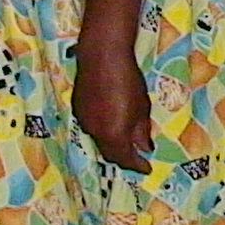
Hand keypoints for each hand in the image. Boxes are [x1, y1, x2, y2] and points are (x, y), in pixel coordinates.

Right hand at [72, 40, 154, 172]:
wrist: (102, 56)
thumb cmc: (128, 80)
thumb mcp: (142, 107)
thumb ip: (142, 132)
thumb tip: (144, 149)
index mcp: (113, 135)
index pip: (125, 159)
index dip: (137, 165)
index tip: (147, 168)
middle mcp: (95, 133)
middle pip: (109, 153)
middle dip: (124, 158)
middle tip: (137, 158)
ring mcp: (84, 121)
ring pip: (99, 140)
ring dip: (112, 144)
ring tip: (125, 141)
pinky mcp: (77, 109)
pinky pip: (92, 127)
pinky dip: (103, 131)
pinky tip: (111, 123)